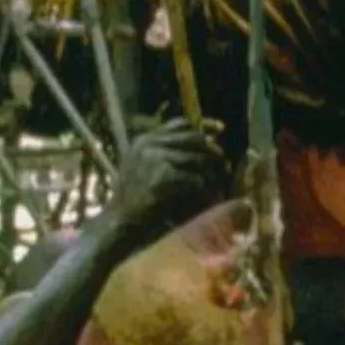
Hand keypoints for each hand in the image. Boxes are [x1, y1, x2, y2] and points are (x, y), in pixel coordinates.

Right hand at [107, 117, 229, 233]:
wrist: (121, 220)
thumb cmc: (137, 198)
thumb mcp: (146, 166)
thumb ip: (169, 152)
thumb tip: (207, 142)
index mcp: (145, 140)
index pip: (181, 124)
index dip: (203, 127)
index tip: (221, 130)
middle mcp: (148, 144)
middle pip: (194, 139)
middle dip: (213, 153)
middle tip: (224, 168)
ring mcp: (154, 158)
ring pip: (199, 159)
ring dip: (213, 174)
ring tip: (219, 186)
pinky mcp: (163, 177)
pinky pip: (196, 179)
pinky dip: (206, 191)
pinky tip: (209, 199)